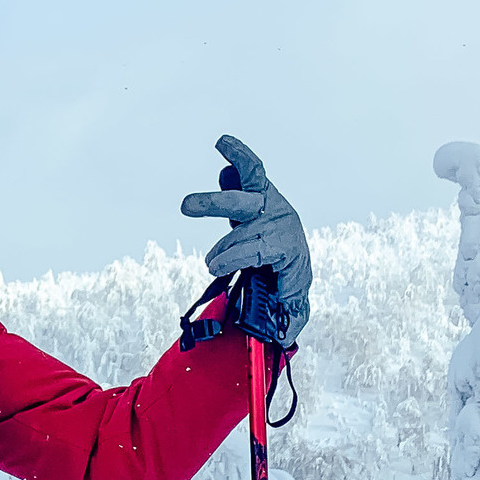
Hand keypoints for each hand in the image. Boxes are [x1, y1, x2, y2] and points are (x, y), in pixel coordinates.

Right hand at [179, 134, 310, 344]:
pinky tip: (223, 143)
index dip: (238, 253)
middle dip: (227, 223)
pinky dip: (237, 156)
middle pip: (255, 216)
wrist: (291, 262)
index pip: (265, 245)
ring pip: (246, 194)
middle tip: (203, 246)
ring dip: (216, 200)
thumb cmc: (286, 283)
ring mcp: (271, 204)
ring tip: (187, 207)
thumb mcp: (290, 304)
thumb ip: (288, 317)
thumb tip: (283, 335)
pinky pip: (249, 170)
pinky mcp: (258, 191)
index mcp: (291, 248)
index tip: (212, 264)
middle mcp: (283, 222)